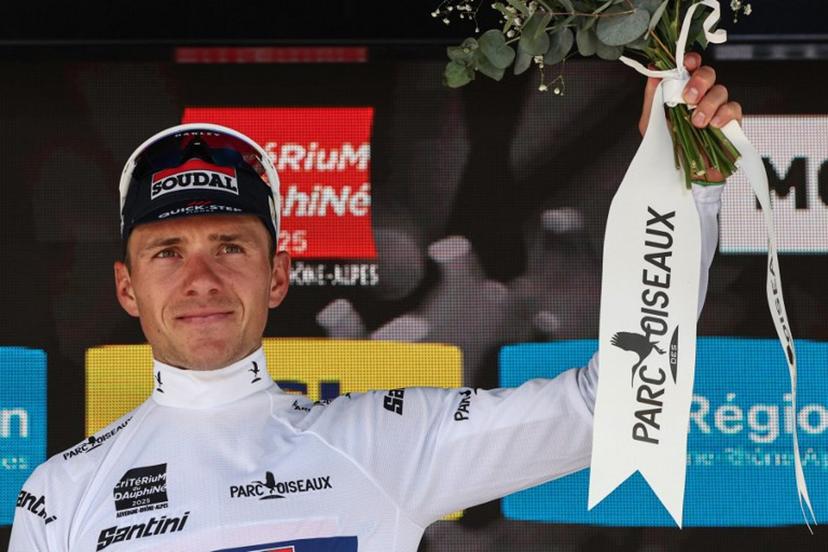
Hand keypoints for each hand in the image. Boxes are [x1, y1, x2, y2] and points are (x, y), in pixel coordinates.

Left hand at [638, 53, 742, 181]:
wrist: (684, 176)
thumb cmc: (668, 149)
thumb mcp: (652, 124)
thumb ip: (652, 98)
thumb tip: (654, 72)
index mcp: (682, 93)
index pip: (690, 68)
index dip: (691, 60)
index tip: (687, 63)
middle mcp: (701, 97)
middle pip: (708, 73)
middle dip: (699, 81)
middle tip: (689, 98)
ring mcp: (718, 109)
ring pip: (721, 90)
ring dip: (708, 104)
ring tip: (697, 122)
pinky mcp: (731, 123)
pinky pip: (734, 109)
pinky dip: (724, 114)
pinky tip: (713, 125)